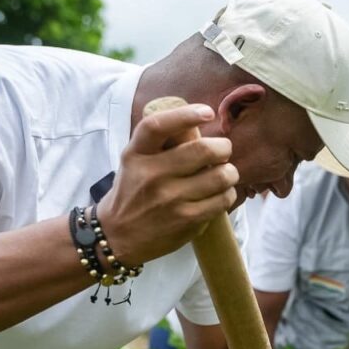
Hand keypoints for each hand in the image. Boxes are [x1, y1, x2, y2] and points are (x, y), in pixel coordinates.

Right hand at [96, 104, 238, 264]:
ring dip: (230, 173)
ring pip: (220, 176)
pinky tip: (221, 193)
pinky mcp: (186, 219)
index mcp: (136, 154)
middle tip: (223, 151)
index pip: (159, 125)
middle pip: (203, 150)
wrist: (118, 235)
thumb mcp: (134, 161)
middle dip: (223, 147)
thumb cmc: (133, 191)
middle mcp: (151, 174)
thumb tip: (199, 124)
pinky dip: (228, 194)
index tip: (207, 112)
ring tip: (225, 174)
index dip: (186, 114)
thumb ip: (159, 143)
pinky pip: (222, 199)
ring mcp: (170, 199)